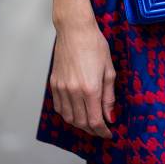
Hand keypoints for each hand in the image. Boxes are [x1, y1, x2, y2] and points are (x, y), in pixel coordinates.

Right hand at [50, 14, 115, 137]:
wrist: (75, 30)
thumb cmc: (94, 45)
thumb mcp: (109, 70)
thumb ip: (109, 96)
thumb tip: (110, 115)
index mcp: (90, 88)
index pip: (95, 120)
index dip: (103, 131)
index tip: (109, 133)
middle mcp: (73, 91)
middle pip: (81, 122)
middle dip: (93, 129)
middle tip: (102, 129)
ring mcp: (61, 88)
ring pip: (69, 117)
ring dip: (80, 124)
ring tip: (90, 122)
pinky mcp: (54, 83)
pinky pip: (59, 107)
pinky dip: (68, 114)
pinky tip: (76, 111)